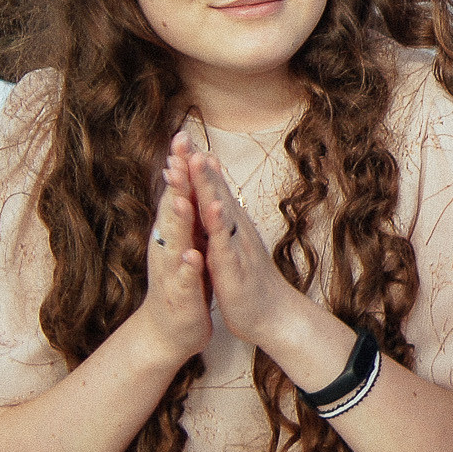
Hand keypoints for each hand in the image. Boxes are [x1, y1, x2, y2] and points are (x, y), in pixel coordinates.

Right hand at [136, 141, 215, 363]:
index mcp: (171, 233)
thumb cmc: (181, 280)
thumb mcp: (182, 240)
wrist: (169, 330)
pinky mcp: (180, 296)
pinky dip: (189, 268)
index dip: (178, 166)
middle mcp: (167, 247)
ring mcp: (171, 271)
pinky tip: (193, 257)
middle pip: (170, 210)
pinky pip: (185, 280)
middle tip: (176, 156)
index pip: (175, 193)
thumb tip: (181, 175)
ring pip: (175, 243)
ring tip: (181, 200)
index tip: (182, 136)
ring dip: (178, 222)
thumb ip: (181, 210)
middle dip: (174, 184)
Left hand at [181, 143, 306, 358]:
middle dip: (199, 163)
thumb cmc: (249, 281)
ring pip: (221, 210)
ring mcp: (236, 246)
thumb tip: (216, 196)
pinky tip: (213, 208)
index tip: (179, 138)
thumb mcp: (232, 245)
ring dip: (210, 185)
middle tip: (184, 136)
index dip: (195, 164)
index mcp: (229, 225)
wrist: (273, 315)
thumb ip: (224, 221)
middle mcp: (234, 229)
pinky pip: (226, 243)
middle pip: (215, 190)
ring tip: (200, 159)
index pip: (211, 188)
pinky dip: (219, 225)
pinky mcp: (235, 267)